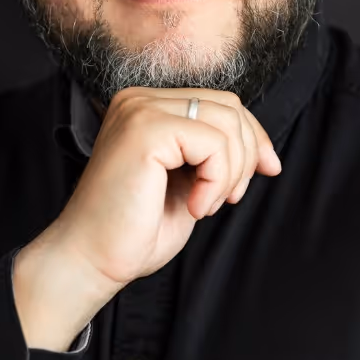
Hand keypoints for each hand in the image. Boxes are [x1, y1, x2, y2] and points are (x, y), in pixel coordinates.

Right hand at [50, 87, 281, 289]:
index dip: (254, 137)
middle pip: (230, 106)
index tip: (267, 171)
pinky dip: (216, 182)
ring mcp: (140, 110)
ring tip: (203, 205)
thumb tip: (266, 151)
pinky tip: (194, 207)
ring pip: (227, 123)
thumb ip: (215, 156)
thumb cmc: (134, 230)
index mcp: (146, 107)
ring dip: (230, 173)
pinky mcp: (145, 130)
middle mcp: (139, 100)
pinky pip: (214, 143)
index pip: (222, 102)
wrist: (91, 260)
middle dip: (246, 156)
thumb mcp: (188, 183)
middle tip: (226, 200)